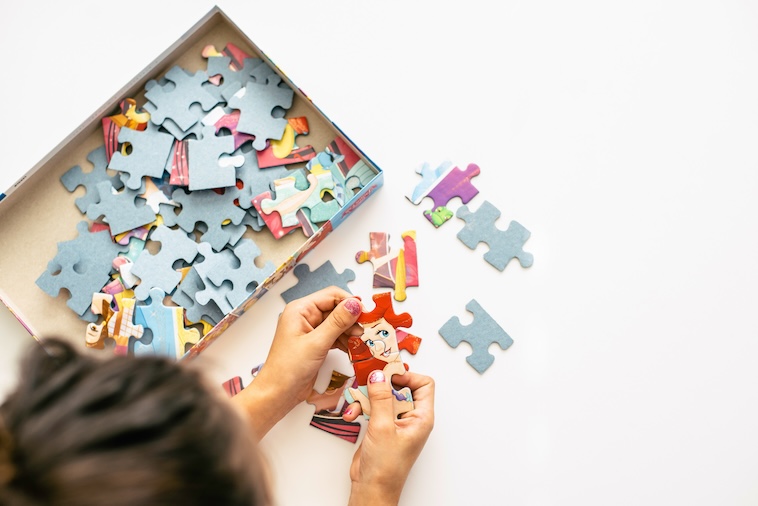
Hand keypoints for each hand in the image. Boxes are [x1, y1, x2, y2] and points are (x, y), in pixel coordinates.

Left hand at [232, 286, 362, 438]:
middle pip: (335, 308)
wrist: (277, 394)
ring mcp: (310, 330)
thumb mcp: (316, 343)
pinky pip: (334, 335)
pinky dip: (345, 340)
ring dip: (350, 331)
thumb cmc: (288, 369)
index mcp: (300, 310)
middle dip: (351, 318)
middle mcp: (305, 317)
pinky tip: (353, 347)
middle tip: (365, 330)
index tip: (366, 313)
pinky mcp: (315, 343)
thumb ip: (337, 322)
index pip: (331, 296)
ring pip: (337, 323)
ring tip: (359, 341)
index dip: (350, 302)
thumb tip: (355, 304)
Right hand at [346, 370, 434, 505]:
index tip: (388, 374)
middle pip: (399, 387)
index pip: (424, 384)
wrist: (371, 488)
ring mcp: (394, 421)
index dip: (407, 376)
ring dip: (366, 397)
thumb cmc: (386, 468)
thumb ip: (381, 399)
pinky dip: (360, 407)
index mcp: (421, 417)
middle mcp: (410, 417)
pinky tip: (351, 415)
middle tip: (367, 381)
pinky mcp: (380, 426)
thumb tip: (379, 375)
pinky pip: (372, 407)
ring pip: (383, 396)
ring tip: (355, 405)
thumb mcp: (383, 427)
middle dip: (381, 385)